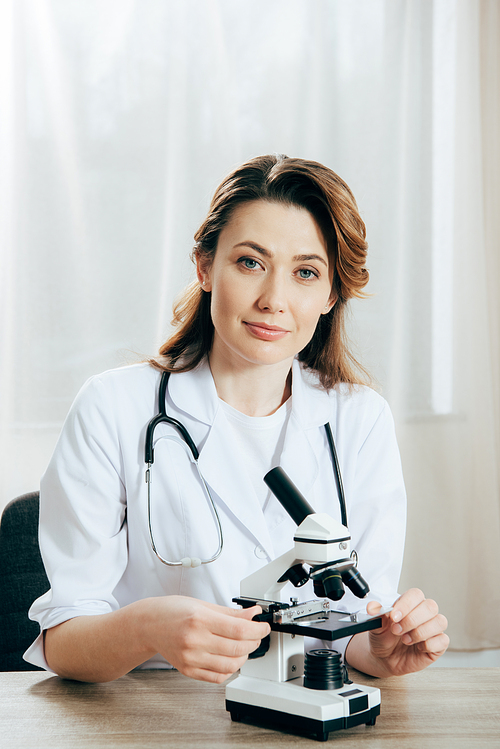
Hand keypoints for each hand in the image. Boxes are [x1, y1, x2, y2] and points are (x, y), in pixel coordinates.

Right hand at [145, 596, 269, 683]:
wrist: (149, 625)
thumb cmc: (173, 611)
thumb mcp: (203, 604)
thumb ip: (230, 612)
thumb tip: (253, 614)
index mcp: (199, 620)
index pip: (238, 629)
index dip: (257, 629)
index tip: (264, 626)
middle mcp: (194, 641)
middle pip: (237, 648)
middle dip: (254, 641)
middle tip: (257, 634)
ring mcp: (190, 659)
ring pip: (230, 665)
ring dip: (245, 656)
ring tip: (245, 646)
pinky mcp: (188, 671)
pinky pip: (217, 677)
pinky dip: (230, 669)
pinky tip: (231, 658)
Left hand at [362, 588, 448, 675]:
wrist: (384, 659)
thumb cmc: (383, 638)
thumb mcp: (377, 625)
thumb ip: (376, 614)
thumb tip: (372, 607)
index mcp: (410, 604)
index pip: (415, 595)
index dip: (406, 604)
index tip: (393, 616)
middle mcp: (424, 613)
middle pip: (430, 606)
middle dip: (412, 620)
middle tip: (397, 630)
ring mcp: (433, 628)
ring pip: (439, 622)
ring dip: (420, 632)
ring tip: (405, 640)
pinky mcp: (439, 644)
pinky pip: (443, 640)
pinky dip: (429, 645)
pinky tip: (417, 647)